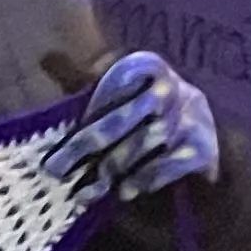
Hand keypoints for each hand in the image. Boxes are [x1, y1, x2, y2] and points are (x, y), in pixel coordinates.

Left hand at [42, 53, 220, 202]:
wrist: (198, 147)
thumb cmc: (141, 116)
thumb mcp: (113, 93)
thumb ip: (81, 79)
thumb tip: (46, 58)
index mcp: (149, 66)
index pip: (115, 81)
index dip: (89, 109)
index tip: (65, 125)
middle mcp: (174, 87)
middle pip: (123, 116)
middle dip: (86, 145)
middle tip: (57, 169)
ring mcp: (193, 117)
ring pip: (143, 142)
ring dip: (112, 167)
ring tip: (87, 187)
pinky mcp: (204, 149)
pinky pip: (167, 164)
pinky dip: (143, 179)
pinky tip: (125, 192)